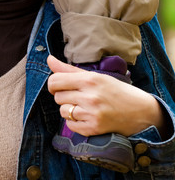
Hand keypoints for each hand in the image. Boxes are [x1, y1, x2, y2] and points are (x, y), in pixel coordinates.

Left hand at [47, 55, 164, 136]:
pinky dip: (75, 122)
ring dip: (69, 109)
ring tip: (84, 106)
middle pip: (57, 97)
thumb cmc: (116, 90)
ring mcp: (91, 114)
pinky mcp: (94, 129)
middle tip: (78, 96)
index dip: (54, 84)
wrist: (140, 111)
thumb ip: (69, 69)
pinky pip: (70, 125)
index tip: (60, 85)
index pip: (55, 81)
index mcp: (89, 80)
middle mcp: (89, 96)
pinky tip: (87, 117)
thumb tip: (49, 59)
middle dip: (64, 96)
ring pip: (63, 111)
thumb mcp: (95, 76)